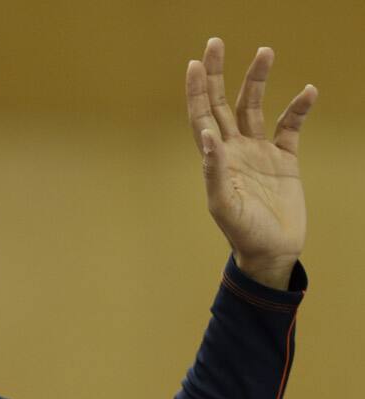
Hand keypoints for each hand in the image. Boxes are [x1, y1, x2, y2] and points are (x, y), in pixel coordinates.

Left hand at [186, 37, 316, 289]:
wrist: (273, 252)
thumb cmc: (243, 233)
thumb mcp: (224, 205)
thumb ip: (214, 171)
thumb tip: (208, 137)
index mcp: (215, 158)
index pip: (201, 116)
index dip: (197, 91)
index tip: (196, 63)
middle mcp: (234, 149)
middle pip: (223, 103)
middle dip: (218, 74)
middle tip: (215, 42)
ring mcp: (259, 152)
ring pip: (255, 107)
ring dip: (258, 80)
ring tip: (265, 52)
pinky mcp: (285, 159)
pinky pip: (291, 126)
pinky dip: (299, 108)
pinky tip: (308, 91)